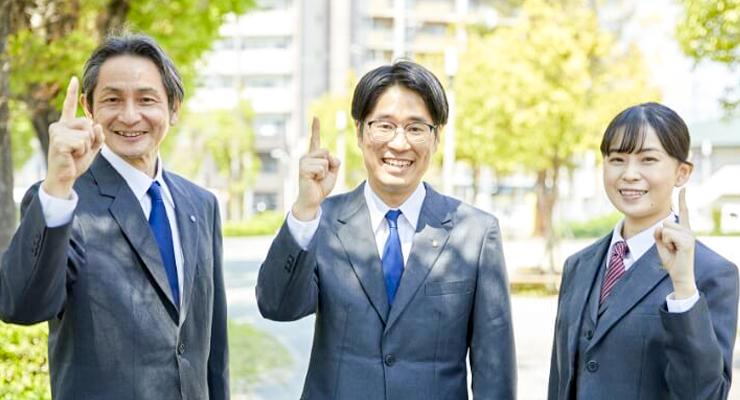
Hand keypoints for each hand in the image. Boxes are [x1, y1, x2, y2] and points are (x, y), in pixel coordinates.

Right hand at [42, 77, 104, 198]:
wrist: (65, 177)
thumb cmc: (76, 162)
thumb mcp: (92, 147)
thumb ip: (97, 135)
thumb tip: (97, 125)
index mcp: (67, 125)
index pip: (70, 106)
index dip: (73, 93)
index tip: (74, 79)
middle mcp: (60, 125)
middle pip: (88, 122)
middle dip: (91, 138)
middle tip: (79, 150)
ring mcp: (58, 132)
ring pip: (87, 133)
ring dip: (86, 147)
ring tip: (75, 153)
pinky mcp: (59, 140)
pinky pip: (82, 142)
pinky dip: (82, 151)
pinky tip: (72, 156)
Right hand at [292, 117, 340, 220]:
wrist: (313, 200)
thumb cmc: (321, 186)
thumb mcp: (333, 172)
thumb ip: (334, 162)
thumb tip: (330, 156)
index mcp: (314, 156)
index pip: (314, 139)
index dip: (315, 128)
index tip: (315, 117)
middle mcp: (307, 156)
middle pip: (326, 151)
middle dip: (329, 165)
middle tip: (321, 175)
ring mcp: (304, 162)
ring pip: (324, 161)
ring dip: (325, 172)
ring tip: (317, 179)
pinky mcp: (303, 169)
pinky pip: (321, 167)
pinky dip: (322, 175)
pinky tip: (314, 180)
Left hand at [654, 188, 696, 298]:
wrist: (680, 275)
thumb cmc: (671, 260)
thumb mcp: (661, 244)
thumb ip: (659, 233)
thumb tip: (659, 227)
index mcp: (683, 230)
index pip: (683, 211)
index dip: (683, 199)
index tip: (684, 188)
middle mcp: (688, 230)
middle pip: (665, 221)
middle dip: (661, 235)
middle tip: (670, 247)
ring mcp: (689, 235)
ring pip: (665, 227)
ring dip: (664, 240)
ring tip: (673, 249)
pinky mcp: (687, 241)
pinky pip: (667, 234)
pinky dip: (666, 243)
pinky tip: (675, 251)